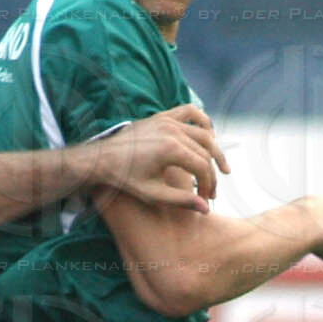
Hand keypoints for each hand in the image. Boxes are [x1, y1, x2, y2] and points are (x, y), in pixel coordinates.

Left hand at [90, 106, 227, 209]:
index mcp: (171, 150)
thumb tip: (206, 209)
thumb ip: (180, 200)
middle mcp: (172, 131)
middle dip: (212, 173)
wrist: (102, 158)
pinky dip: (202, 121)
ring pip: (203, 132)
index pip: (203, 167)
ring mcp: (167, 120)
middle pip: (206, 151)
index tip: (206, 200)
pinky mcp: (162, 116)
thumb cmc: (125, 179)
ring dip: (214, 149)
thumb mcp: (152, 194)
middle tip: (213, 191)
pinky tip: (208, 135)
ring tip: (220, 167)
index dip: (209, 185)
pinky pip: (189, 112)